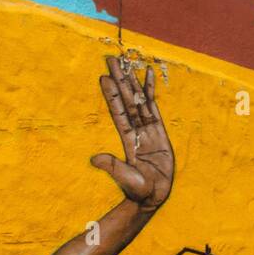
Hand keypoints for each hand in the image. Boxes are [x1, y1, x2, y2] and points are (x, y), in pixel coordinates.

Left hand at [93, 55, 174, 211]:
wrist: (154, 195)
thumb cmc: (139, 189)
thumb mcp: (125, 178)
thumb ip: (113, 167)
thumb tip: (94, 159)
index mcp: (127, 139)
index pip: (118, 112)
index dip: (112, 96)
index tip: (103, 77)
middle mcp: (135, 130)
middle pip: (126, 100)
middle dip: (119, 80)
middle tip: (111, 60)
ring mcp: (147, 129)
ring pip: (139, 100)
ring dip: (132, 81)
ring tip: (126, 61)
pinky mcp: (159, 131)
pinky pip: (154, 106)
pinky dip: (150, 91)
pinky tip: (148, 74)